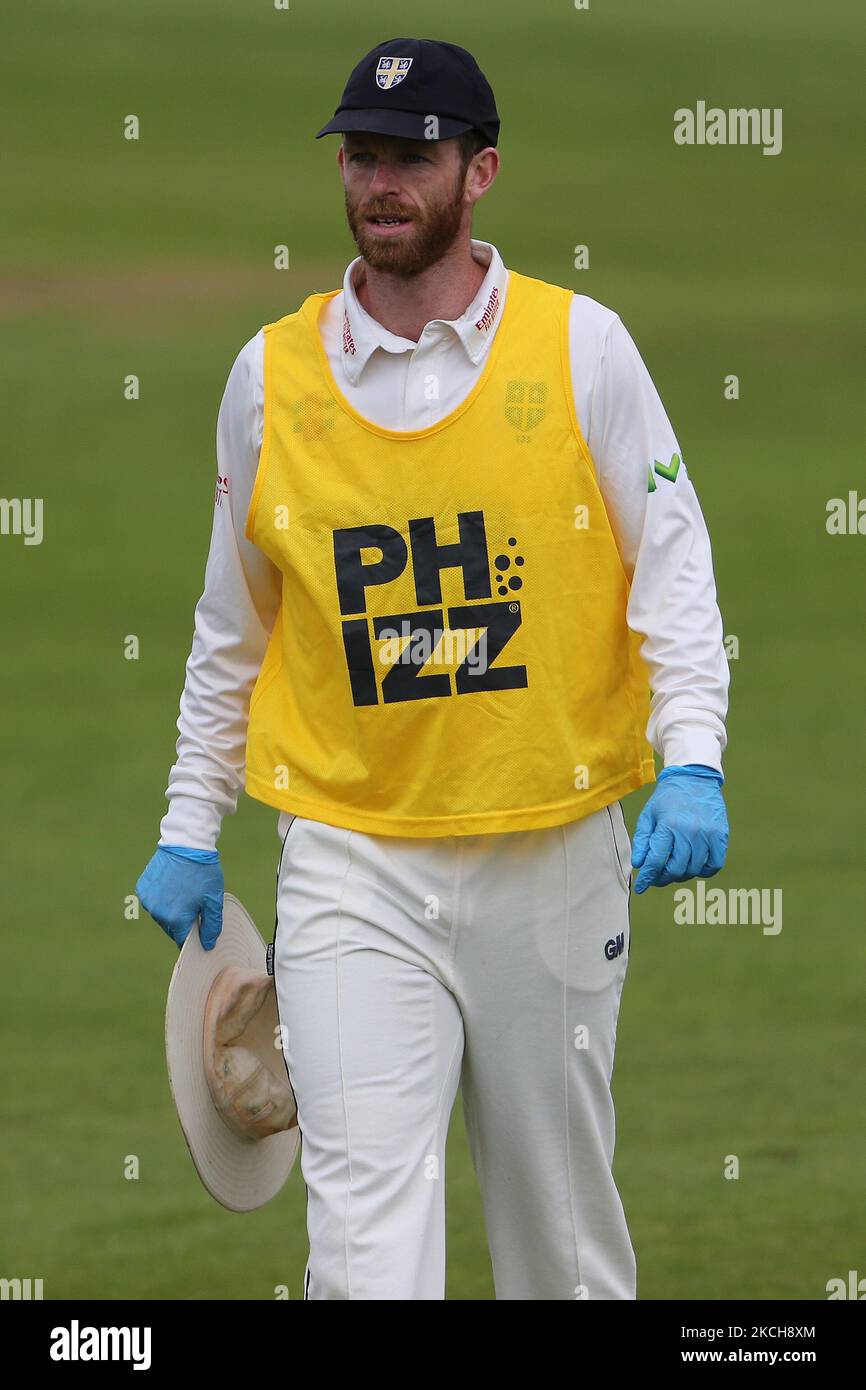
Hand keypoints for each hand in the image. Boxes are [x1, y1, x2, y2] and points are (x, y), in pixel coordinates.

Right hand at [135, 845, 223, 948]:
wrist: (186, 844)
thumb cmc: (203, 872)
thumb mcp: (214, 900)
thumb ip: (211, 925)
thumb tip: (208, 944)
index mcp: (176, 918)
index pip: (182, 940)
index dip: (192, 939)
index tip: (199, 933)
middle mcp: (158, 912)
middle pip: (171, 928)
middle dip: (183, 922)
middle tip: (195, 905)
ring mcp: (148, 900)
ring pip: (161, 915)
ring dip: (170, 910)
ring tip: (184, 893)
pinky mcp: (143, 887)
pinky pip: (152, 901)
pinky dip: (161, 898)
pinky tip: (172, 885)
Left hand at [631, 765, 727, 894]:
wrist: (695, 778)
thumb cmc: (668, 798)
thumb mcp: (649, 815)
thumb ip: (643, 840)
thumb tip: (639, 865)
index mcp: (669, 825)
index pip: (656, 861)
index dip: (648, 877)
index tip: (642, 887)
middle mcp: (690, 831)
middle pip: (676, 869)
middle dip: (663, 878)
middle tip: (657, 877)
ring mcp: (708, 834)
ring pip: (694, 870)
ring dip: (681, 875)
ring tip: (674, 869)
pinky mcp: (721, 836)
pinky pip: (714, 865)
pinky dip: (703, 871)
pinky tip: (694, 866)